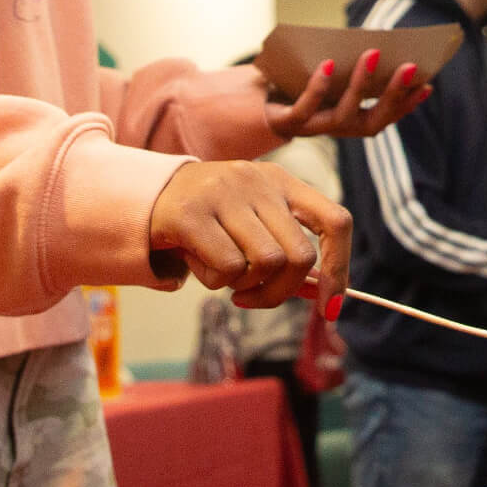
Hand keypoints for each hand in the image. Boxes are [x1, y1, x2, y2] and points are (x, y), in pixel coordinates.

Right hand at [148, 162, 348, 310]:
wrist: (147, 196)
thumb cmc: (211, 220)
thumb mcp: (252, 227)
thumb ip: (286, 255)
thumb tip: (323, 297)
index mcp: (282, 181)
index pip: (335, 221)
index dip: (339, 268)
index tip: (329, 305)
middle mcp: (258, 181)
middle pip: (300, 255)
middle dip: (281, 292)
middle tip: (253, 298)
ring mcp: (225, 193)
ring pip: (265, 263)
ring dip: (246, 286)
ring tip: (222, 274)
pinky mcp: (191, 214)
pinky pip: (227, 269)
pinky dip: (218, 283)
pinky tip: (199, 266)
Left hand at [266, 49, 431, 141]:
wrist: (243, 101)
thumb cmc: (284, 81)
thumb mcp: (319, 69)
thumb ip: (343, 63)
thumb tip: (372, 41)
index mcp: (345, 118)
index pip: (383, 117)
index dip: (406, 105)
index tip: (428, 85)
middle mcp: (332, 128)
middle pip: (371, 122)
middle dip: (394, 96)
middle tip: (412, 67)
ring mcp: (310, 127)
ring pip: (343, 117)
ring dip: (361, 86)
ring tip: (372, 54)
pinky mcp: (286, 122)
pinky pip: (305, 108)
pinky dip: (318, 87)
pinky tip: (328, 64)